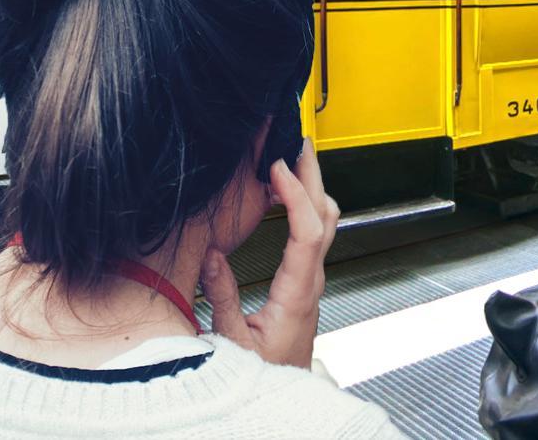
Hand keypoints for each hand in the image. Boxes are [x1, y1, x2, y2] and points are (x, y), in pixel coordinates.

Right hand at [200, 139, 339, 367]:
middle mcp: (311, 283)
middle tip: (296, 141)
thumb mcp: (232, 342)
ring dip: (312, 187)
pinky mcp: (306, 282)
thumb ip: (223, 300)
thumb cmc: (261, 377)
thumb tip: (212, 255)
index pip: (307, 232)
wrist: (281, 395)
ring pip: (324, 223)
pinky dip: (304, 204)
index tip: (278, 167)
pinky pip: (313, 234)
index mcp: (297, 294)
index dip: (296, 193)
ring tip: (292, 158)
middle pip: (325, 217)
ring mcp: (312, 281)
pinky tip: (286, 195)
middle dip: (313, 174)